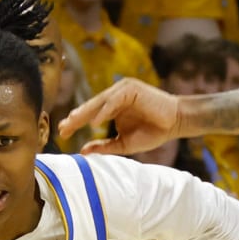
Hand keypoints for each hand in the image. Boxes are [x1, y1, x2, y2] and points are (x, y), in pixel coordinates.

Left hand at [62, 80, 181, 154]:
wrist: (175, 123)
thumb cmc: (152, 132)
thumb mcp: (124, 143)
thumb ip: (105, 146)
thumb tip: (83, 151)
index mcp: (111, 108)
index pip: (89, 114)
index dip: (76, 123)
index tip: (63, 133)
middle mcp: (114, 96)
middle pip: (90, 107)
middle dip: (75, 118)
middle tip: (62, 129)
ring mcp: (122, 90)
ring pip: (99, 102)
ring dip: (85, 113)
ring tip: (72, 123)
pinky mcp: (131, 89)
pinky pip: (114, 101)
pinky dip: (104, 111)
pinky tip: (95, 122)